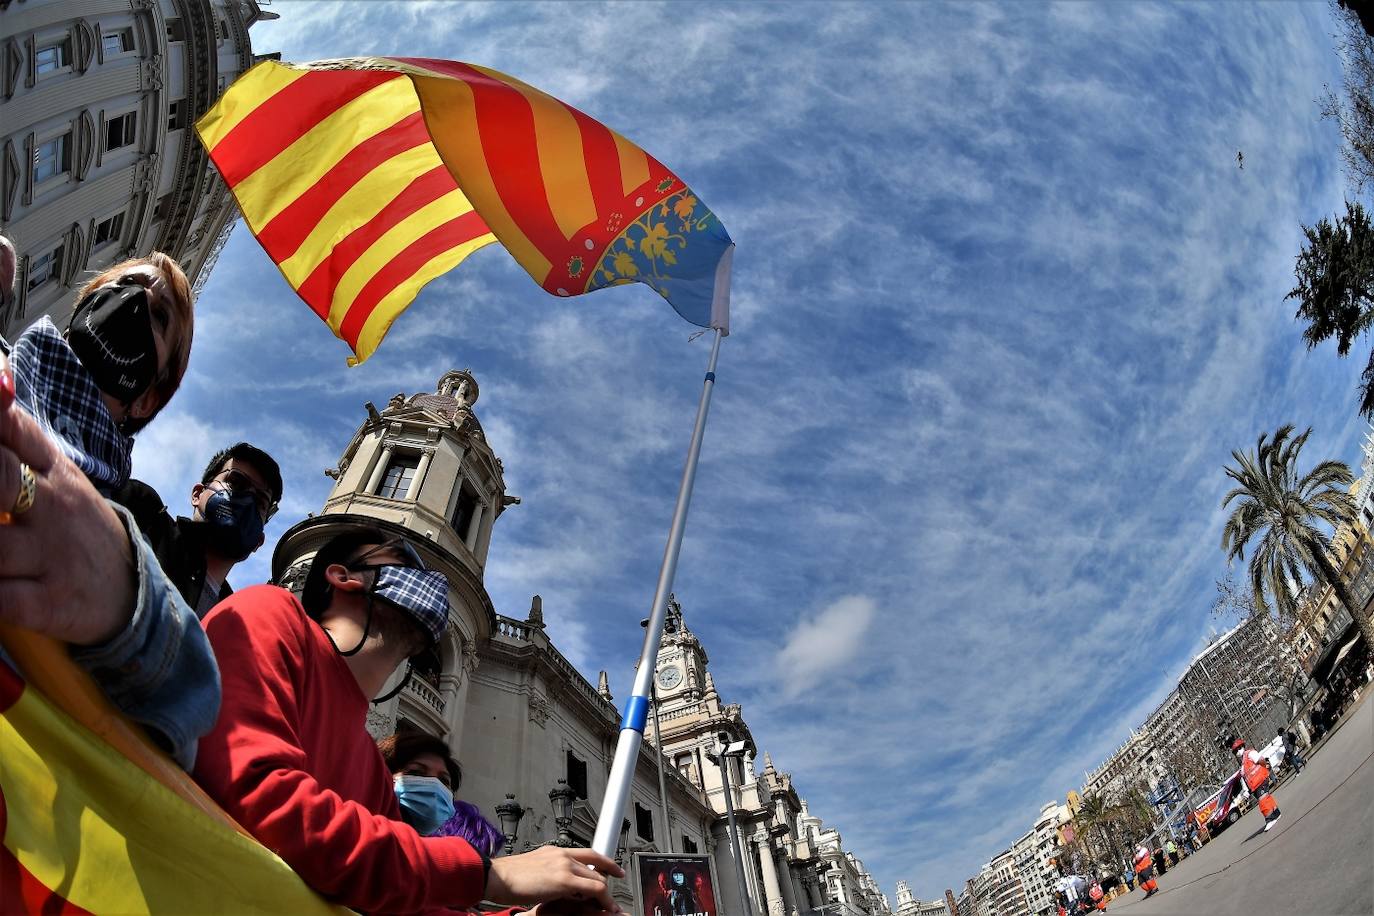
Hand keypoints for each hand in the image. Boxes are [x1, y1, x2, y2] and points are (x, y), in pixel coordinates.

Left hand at [0, 351, 135, 644]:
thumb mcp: (58, 477)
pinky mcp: (50, 604)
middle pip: (1, 478)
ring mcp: (53, 556)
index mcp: (52, 474)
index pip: (15, 430)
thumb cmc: (72, 529)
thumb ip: (18, 436)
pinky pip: (1, 600)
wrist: (129, 595)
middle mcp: (54, 509)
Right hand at [485, 846, 623, 912]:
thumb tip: (558, 882)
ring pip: (598, 877)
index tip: (614, 869)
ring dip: (607, 893)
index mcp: (555, 851)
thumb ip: (550, 871)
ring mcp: (565, 866)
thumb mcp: (535, 868)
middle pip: (596, 865)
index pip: (588, 853)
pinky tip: (606, 907)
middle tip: (610, 895)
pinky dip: (604, 899)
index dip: (604, 862)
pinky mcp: (564, 880)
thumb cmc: (509, 877)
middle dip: (607, 880)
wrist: (497, 876)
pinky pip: (594, 888)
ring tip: (611, 905)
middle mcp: (563, 854)